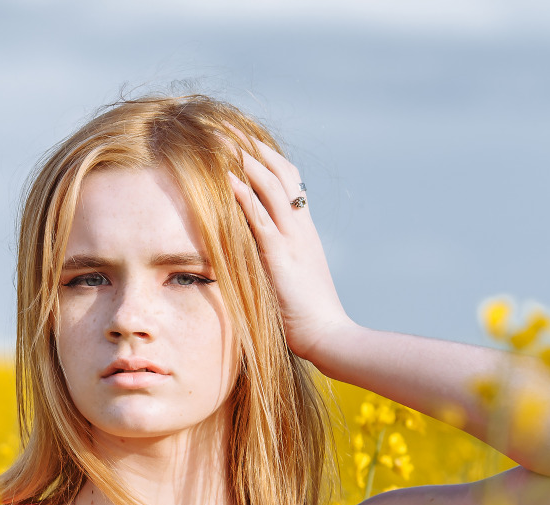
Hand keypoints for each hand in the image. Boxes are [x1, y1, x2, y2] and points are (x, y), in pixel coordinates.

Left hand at [227, 139, 355, 366]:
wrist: (327, 333)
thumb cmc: (308, 315)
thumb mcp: (292, 278)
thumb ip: (278, 259)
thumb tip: (255, 252)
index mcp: (303, 230)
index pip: (289, 181)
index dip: (267, 158)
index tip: (246, 139)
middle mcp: (299, 227)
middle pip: (280, 173)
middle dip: (253, 147)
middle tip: (229, 126)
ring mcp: (292, 238)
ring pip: (269, 187)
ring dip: (245, 160)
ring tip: (222, 140)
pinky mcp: (280, 255)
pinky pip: (259, 218)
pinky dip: (242, 195)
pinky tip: (224, 179)